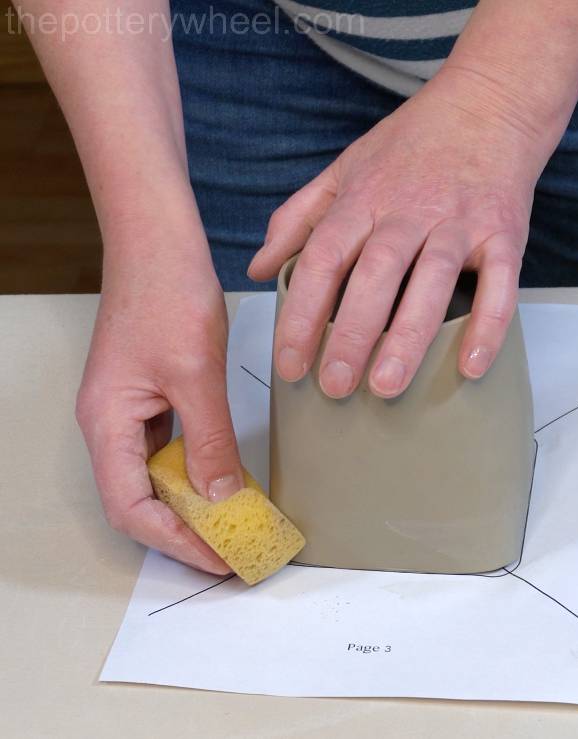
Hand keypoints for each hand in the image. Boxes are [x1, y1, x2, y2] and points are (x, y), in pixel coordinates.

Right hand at [76, 217, 242, 573]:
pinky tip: (224, 477)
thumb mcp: (195, 375)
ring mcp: (129, 411)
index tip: (218, 559)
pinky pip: (168, 449)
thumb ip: (209, 440)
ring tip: (233, 523)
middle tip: (231, 550)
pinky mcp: (150, 397)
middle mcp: (110, 424)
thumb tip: (220, 496)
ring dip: (192, 503)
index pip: (131, 508)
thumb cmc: (166, 295)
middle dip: (184, 530)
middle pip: (140, 499)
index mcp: (107, 423)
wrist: (159, 243)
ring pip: (155, 477)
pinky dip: (196, 469)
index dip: (175, 542)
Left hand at [248, 69, 548, 397]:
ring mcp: (459, 222)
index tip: (289, 362)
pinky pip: (499, 284)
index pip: (322, 259)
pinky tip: (470, 366)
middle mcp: (409, 211)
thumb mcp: (345, 168)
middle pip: (375, 274)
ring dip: (408, 336)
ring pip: (431, 282)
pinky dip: (487, 325)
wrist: (489, 103)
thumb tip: (260, 265)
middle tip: (333, 386)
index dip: (301, 313)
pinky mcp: (503, 234)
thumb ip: (298, 217)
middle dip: (351, 334)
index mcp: (363, 199)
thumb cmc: (411, 143)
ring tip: (386, 387)